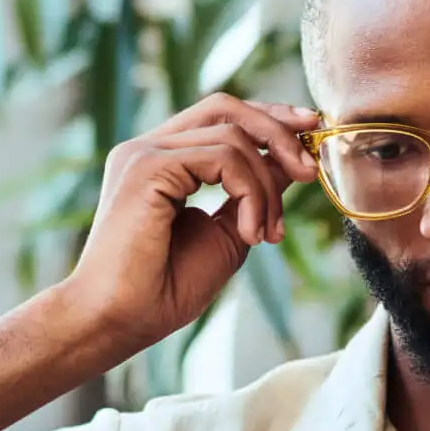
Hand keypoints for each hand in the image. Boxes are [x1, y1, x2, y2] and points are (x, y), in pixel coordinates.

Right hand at [62, 93, 322, 353]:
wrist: (118, 321)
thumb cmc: (164, 290)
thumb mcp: (228, 235)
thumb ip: (253, 195)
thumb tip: (290, 164)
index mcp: (162, 160)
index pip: (220, 116)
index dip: (269, 119)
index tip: (310, 133)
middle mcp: (149, 147)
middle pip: (226, 108)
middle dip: (278, 132)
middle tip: (311, 171)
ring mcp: (144, 152)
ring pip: (232, 136)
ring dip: (267, 186)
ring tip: (269, 234)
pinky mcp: (146, 166)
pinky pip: (222, 157)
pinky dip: (250, 193)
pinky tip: (251, 234)